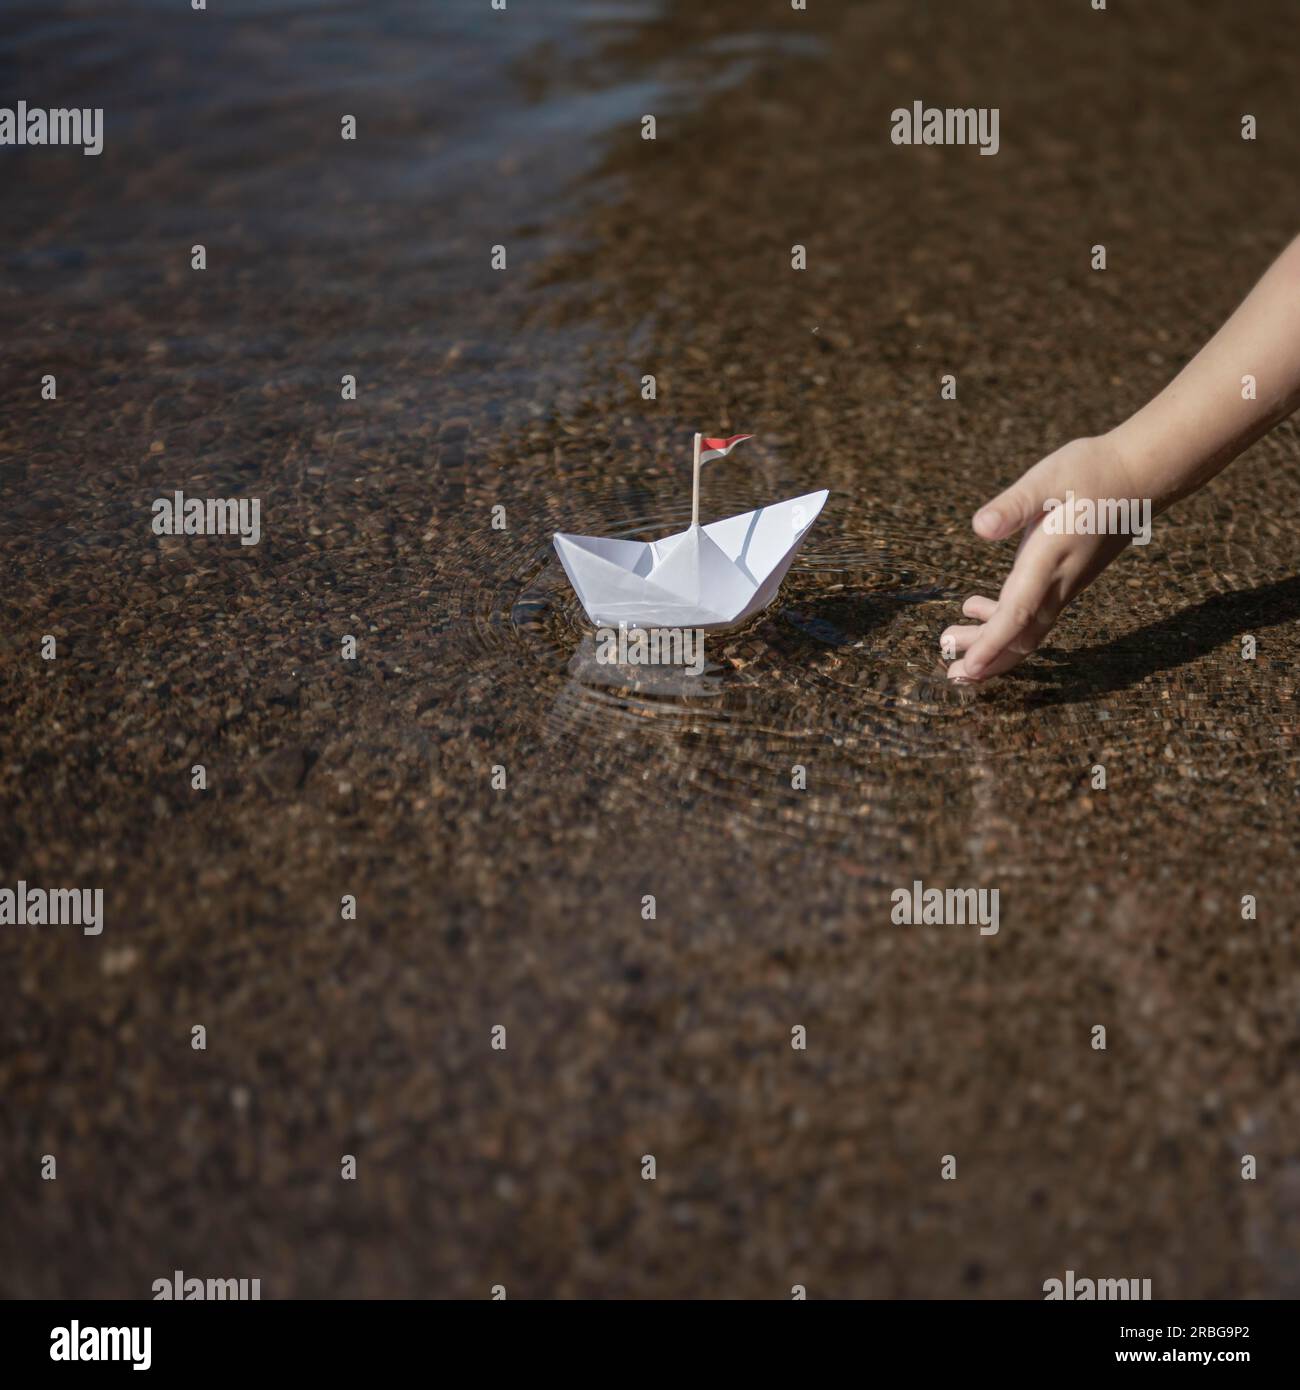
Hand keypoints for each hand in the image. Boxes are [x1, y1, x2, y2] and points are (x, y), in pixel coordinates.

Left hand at [942, 434, 1141, 681]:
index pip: (1017, 614)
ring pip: (1027, 630)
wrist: (1140, 476)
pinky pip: (1033, 614)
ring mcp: (1065, 584)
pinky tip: (975, 607)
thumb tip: (980, 528)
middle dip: (988, 660)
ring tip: (952, 643)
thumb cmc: (1091, 472)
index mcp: (1049, 558)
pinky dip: (1003, 621)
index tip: (968, 667)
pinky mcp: (1066, 580)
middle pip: (1022, 636)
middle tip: (951, 672)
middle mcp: (1059, 581)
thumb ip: (1013, 505)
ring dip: (991, 643)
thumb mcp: (1047, 478)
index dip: (991, 644)